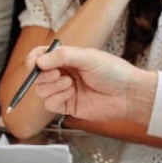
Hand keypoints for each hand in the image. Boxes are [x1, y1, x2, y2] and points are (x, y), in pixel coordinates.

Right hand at [30, 44, 157, 126]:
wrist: (127, 94)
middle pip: (38, 75)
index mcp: (67, 58)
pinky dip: (56, 97)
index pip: (41, 56)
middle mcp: (64, 74)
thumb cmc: (113, 72)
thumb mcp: (87, 57)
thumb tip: (40, 61)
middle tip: (57, 73)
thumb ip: (62, 56)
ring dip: (52, 86)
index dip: (34, 59)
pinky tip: (70, 93)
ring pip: (41, 90)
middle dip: (43, 74)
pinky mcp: (68, 106)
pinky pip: (50, 103)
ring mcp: (65, 90)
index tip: (34, 63)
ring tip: (69, 83)